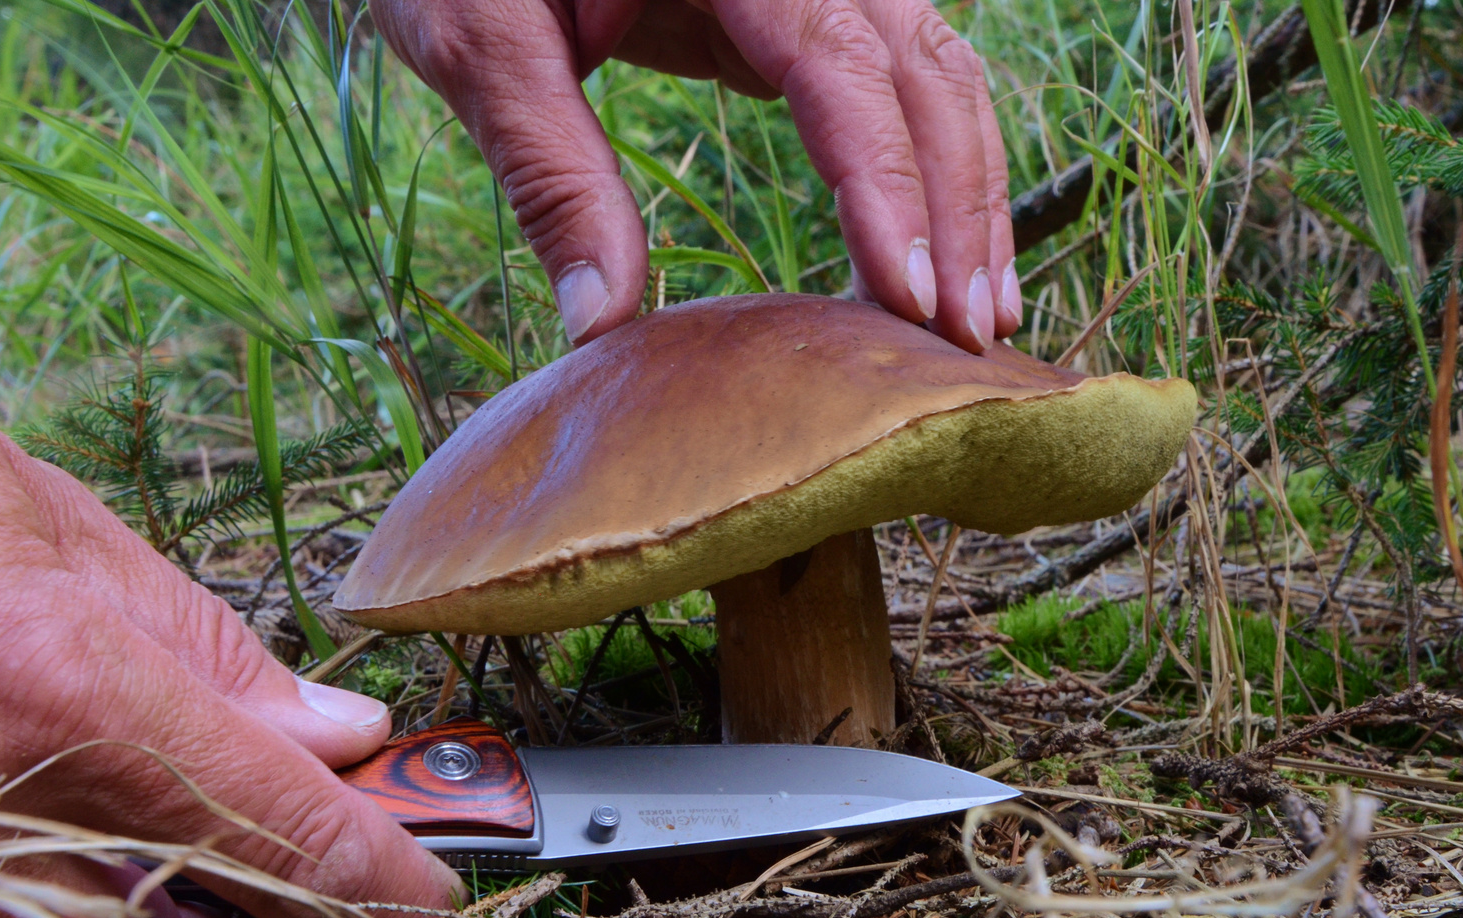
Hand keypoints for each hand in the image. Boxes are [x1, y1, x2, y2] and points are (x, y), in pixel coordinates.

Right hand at [0, 421, 462, 917]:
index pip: (276, 822)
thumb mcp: (61, 534)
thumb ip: (209, 649)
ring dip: (164, 910)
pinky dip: (72, 915)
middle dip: (263, 892)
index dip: (375, 871)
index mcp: (60, 685)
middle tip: (287, 822)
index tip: (431, 891)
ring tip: (155, 806)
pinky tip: (75, 831)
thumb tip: (338, 733)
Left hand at [370, 0, 1019, 352]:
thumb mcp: (478, 39)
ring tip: (984, 315)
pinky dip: (932, 170)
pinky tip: (938, 254)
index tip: (910, 297)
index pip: (838, 64)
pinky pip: (901, 85)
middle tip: (968, 341)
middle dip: (959, 206)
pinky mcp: (805, 12)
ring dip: (971, 193)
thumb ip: (548, 169)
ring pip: (939, 74)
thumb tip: (602, 325)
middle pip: (921, 71)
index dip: (886, 185)